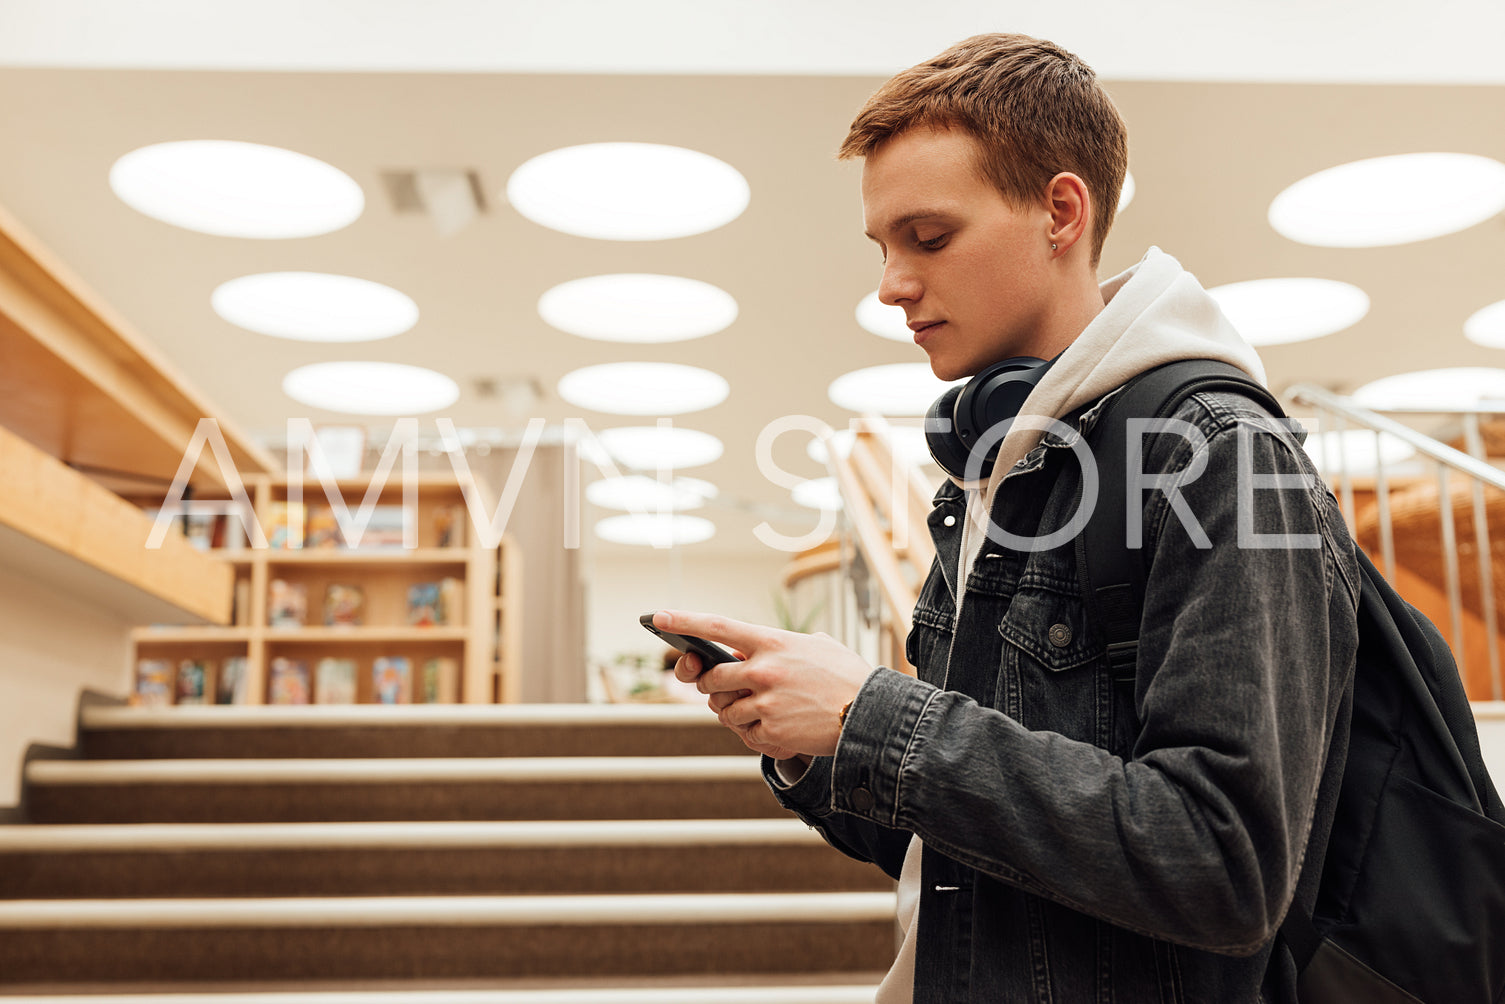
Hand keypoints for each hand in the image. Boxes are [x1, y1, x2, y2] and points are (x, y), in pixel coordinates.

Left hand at [657, 609, 872, 757]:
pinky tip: (781, 727)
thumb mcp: (815, 646)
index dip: (683, 621)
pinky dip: (756, 734)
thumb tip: (752, 650)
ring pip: (725, 712)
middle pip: (711, 680)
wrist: (872, 715)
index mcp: (772, 642)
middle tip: (728, 689)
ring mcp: (766, 703)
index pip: (717, 626)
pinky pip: (745, 735)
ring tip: (767, 709)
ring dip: (736, 713)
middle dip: (713, 687)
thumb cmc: (846, 677)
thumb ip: (779, 645)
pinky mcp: (772, 732)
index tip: (657, 617)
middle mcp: (764, 670)